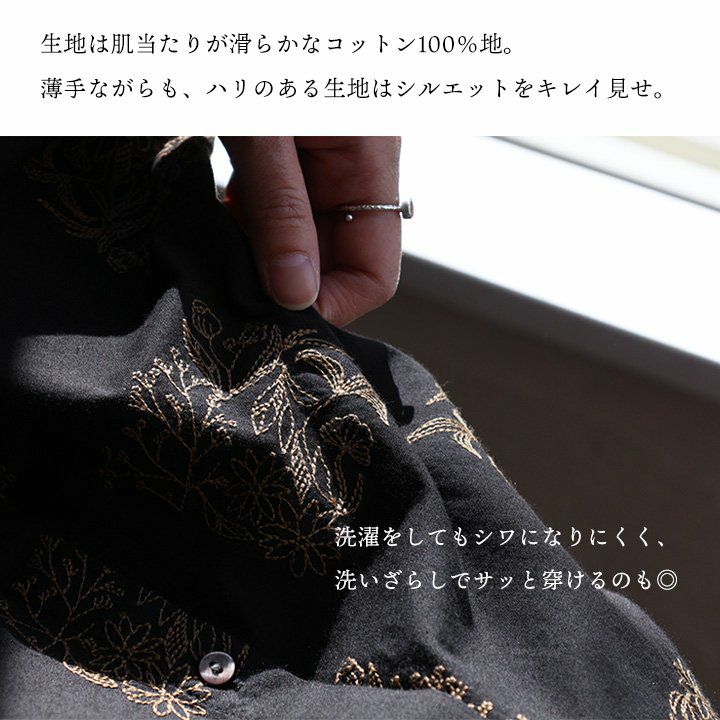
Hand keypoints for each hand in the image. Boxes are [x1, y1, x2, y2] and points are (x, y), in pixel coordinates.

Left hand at [220, 136, 401, 326]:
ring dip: (261, 247)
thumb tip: (294, 295)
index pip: (374, 273)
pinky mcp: (295, 152)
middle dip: (283, 275)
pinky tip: (224, 204)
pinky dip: (251, 218)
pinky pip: (282, 209)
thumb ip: (281, 211)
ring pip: (302, 238)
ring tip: (223, 228)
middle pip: (335, 260)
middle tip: (232, 272)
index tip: (273, 311)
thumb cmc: (248, 35)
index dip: (327, 303)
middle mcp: (357, 171)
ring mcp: (326, 162)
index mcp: (372, 162)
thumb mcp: (261, 134)